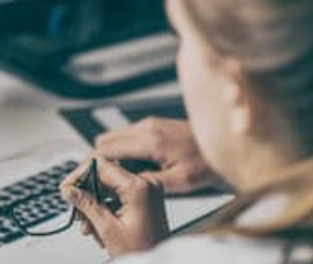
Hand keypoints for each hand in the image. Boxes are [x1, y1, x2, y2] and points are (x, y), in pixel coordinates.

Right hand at [60, 157, 169, 257]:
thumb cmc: (142, 251)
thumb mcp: (108, 229)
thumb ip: (86, 204)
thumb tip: (69, 190)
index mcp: (138, 187)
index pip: (102, 165)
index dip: (80, 175)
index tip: (67, 188)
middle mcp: (145, 183)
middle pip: (105, 176)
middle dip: (87, 194)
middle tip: (77, 212)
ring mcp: (147, 190)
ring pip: (109, 188)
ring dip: (95, 205)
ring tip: (89, 227)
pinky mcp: (146, 198)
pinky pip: (119, 196)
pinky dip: (106, 209)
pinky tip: (100, 227)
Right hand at [94, 118, 222, 193]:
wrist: (225, 144)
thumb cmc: (206, 164)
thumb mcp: (179, 182)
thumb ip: (148, 183)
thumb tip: (122, 186)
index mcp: (149, 141)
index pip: (105, 149)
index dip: (92, 166)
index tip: (86, 182)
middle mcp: (146, 128)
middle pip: (104, 141)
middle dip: (97, 162)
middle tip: (98, 184)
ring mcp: (149, 125)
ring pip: (113, 138)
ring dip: (109, 157)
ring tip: (113, 180)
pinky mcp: (154, 126)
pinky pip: (127, 137)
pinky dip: (121, 152)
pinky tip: (130, 170)